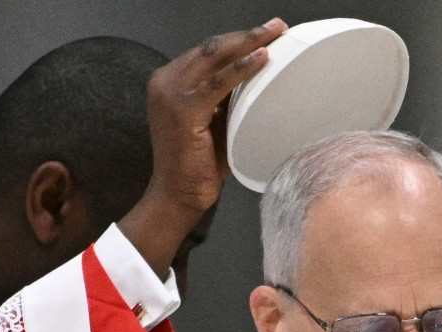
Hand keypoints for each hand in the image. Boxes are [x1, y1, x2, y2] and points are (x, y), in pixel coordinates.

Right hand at [119, 18, 285, 273]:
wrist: (178, 195)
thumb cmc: (198, 165)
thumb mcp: (214, 121)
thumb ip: (227, 98)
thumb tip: (258, 76)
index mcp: (168, 82)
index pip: (206, 51)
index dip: (237, 39)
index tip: (266, 33)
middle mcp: (164, 82)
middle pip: (211, 47)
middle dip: (246, 34)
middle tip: (277, 26)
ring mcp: (170, 94)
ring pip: (215, 56)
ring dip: (248, 42)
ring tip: (275, 33)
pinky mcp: (182, 110)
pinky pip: (218, 82)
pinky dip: (242, 68)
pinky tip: (263, 58)